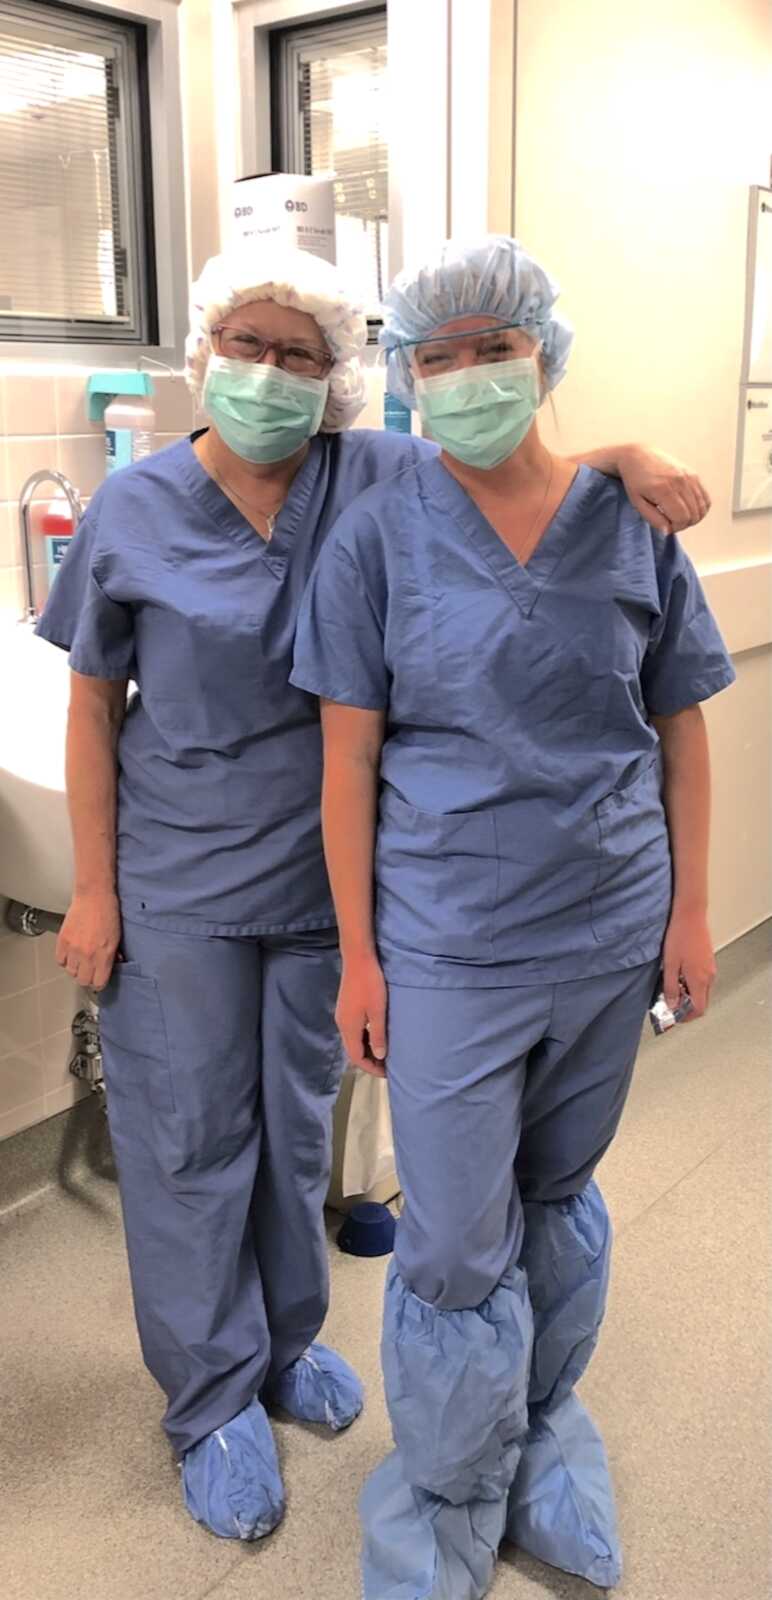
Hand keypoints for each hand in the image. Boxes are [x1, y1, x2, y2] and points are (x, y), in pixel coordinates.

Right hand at [57, 891, 121, 989]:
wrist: (94, 896)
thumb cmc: (108, 913)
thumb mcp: (117, 937)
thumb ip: (113, 955)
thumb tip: (111, 964)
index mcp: (104, 955)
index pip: (99, 982)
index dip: (99, 982)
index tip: (99, 979)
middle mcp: (88, 955)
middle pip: (83, 980)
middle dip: (87, 977)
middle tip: (90, 970)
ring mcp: (73, 949)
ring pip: (71, 972)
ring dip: (76, 968)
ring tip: (81, 959)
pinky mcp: (62, 941)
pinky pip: (60, 961)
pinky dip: (65, 960)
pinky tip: (71, 953)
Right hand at [336, 956, 387, 1077]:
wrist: (358, 958)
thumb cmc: (370, 984)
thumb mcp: (378, 1011)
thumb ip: (378, 1035)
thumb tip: (380, 1056)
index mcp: (348, 1028)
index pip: (356, 1057)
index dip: (370, 1068)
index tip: (386, 1074)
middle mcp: (342, 1024)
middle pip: (353, 1050)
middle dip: (369, 1061)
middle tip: (387, 1066)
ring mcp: (342, 1015)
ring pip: (353, 1040)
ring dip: (367, 1049)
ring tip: (384, 1052)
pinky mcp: (346, 1007)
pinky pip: (353, 1030)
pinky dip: (364, 1038)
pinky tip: (376, 1035)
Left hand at [618, 447, 710, 534]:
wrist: (639, 456)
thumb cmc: (635, 480)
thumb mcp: (638, 503)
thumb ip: (653, 519)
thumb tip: (668, 531)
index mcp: (664, 489)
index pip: (682, 518)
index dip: (675, 528)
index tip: (666, 526)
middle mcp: (680, 482)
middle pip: (693, 515)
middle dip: (684, 524)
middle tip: (671, 522)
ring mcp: (689, 477)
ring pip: (702, 508)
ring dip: (693, 518)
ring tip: (678, 516)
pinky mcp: (694, 474)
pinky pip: (706, 498)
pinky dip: (700, 509)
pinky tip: (688, 509)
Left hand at [662, 908, 715, 1020]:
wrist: (690, 914)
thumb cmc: (679, 936)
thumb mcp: (670, 964)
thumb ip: (671, 987)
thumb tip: (672, 1005)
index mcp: (700, 980)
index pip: (698, 1009)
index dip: (686, 1017)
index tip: (672, 1016)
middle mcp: (709, 976)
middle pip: (701, 1001)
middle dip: (686, 1006)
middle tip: (669, 1003)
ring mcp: (710, 968)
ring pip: (701, 990)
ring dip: (688, 994)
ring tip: (670, 987)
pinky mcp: (708, 960)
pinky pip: (702, 979)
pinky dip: (691, 984)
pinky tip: (678, 974)